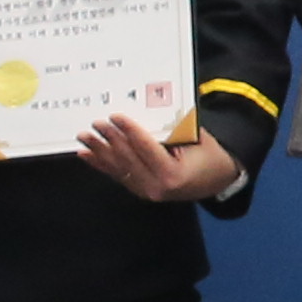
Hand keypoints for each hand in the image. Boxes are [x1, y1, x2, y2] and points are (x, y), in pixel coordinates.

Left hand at [75, 113, 242, 203]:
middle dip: (110, 139)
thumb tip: (149, 110)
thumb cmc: (210, 156)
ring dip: (99, 151)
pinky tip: (87, 154)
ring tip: (84, 137)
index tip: (115, 117)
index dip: (129, 131)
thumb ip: (174, 128)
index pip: (146, 148)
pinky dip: (100, 163)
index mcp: (173, 174)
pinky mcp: (139, 190)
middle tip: (96, 123)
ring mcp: (145, 191)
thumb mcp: (199, 138)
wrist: (217, 180)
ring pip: (118, 168)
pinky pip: (117, 175)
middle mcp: (156, 186)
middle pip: (128, 158)